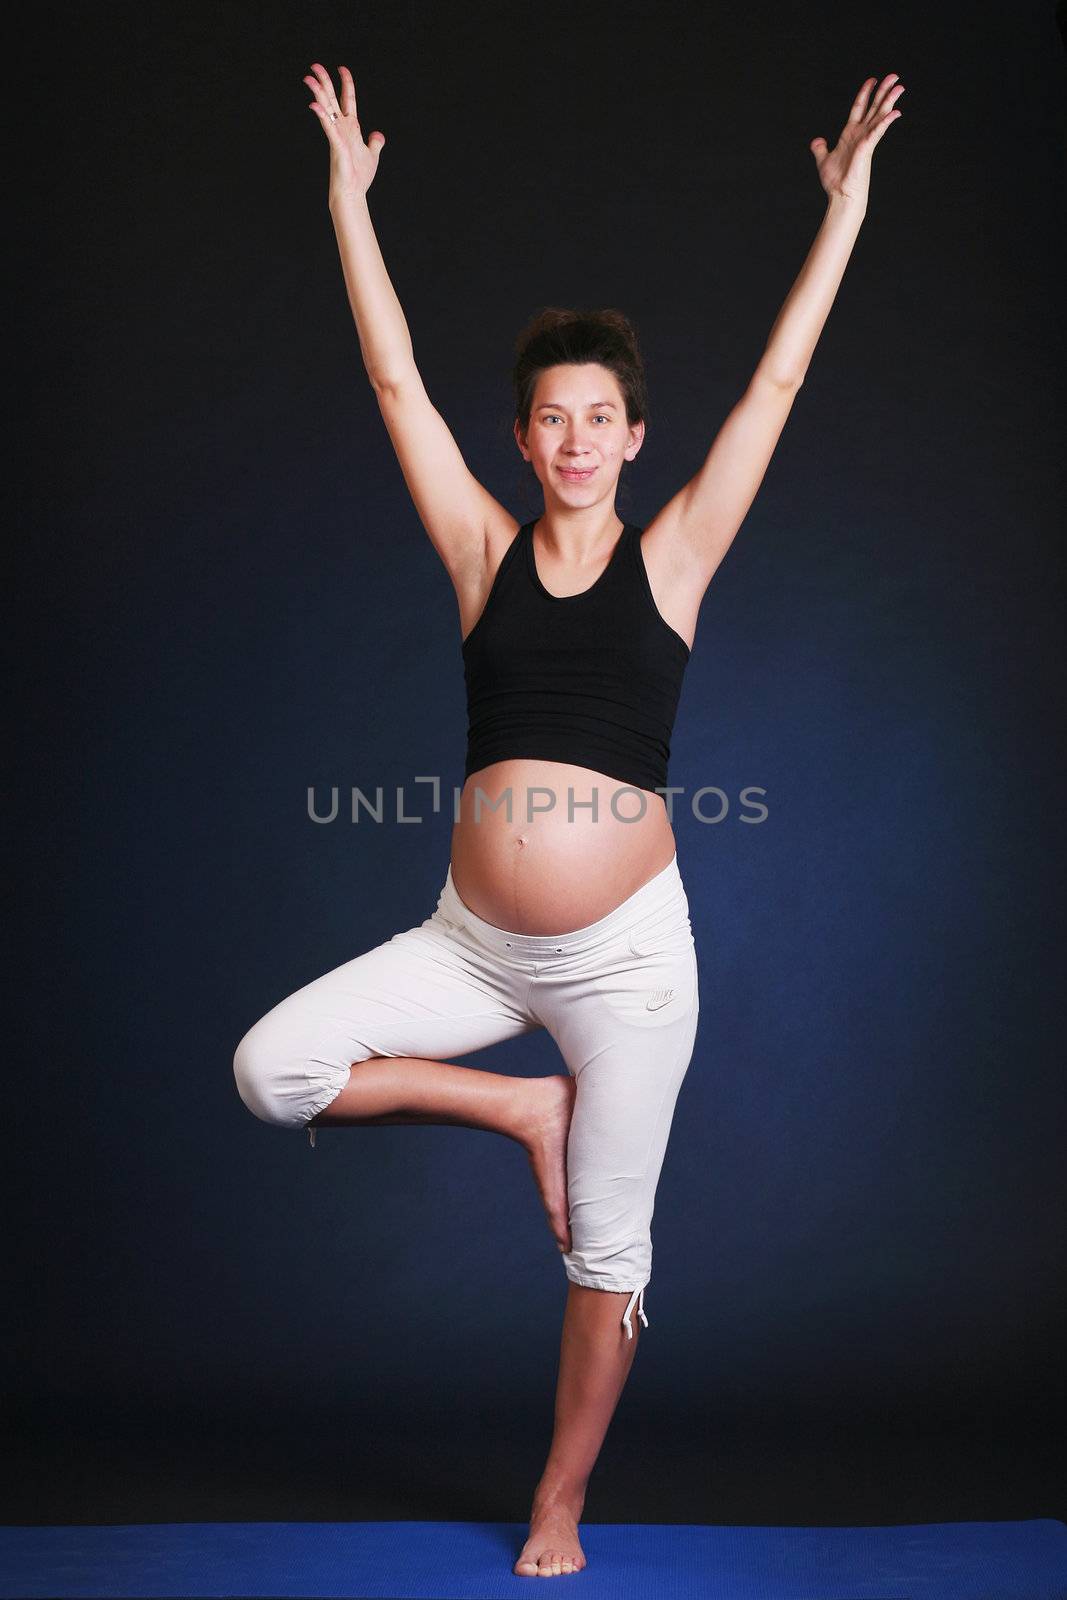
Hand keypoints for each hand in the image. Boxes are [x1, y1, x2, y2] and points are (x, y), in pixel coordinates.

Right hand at [303, 63, 385, 199]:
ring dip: (318, 93)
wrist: (353, 193)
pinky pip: (328, 127)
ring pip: (326, 109)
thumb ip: (375, 143)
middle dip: (324, 81)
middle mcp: (342, 128)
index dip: (346, 83)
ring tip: (308, 78)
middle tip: (314, 65)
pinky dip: (322, 116)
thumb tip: (378, 135)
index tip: (342, 68)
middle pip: (332, 99)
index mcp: (351, 128)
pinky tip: (314, 105)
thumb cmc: (359, 177)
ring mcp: (338, 135)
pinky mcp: (336, 145)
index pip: (348, 100)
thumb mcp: (372, 156)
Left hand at [810, 74, 903, 206]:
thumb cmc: (835, 181)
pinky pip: (878, 131)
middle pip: (874, 107)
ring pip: (880, 115)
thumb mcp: (823, 160)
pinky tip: (896, 111)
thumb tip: (817, 141)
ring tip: (900, 86)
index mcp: (850, 133)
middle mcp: (860, 134)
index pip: (859, 107)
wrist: (840, 196)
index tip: (872, 80)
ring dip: (890, 100)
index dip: (865, 93)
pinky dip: (886, 121)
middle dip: (883, 91)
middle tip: (894, 76)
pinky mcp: (867, 147)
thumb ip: (820, 148)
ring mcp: (865, 140)